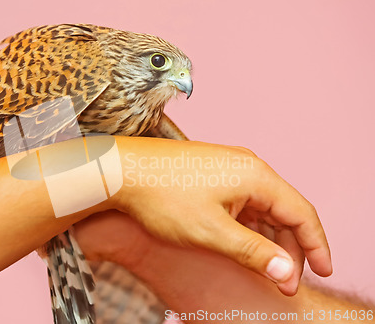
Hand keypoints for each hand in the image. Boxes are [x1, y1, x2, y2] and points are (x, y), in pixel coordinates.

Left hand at [109, 137, 331, 294]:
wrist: (121, 170)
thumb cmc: (162, 195)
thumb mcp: (211, 231)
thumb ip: (253, 252)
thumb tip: (287, 271)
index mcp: (255, 175)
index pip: (301, 212)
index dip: (316, 245)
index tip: (324, 271)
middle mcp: (247, 167)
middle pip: (284, 210)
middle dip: (289, 247)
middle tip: (284, 280)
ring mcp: (228, 168)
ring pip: (262, 207)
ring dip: (268, 238)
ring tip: (265, 268)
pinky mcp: (212, 174)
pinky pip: (242, 202)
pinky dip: (249, 226)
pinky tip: (243, 245)